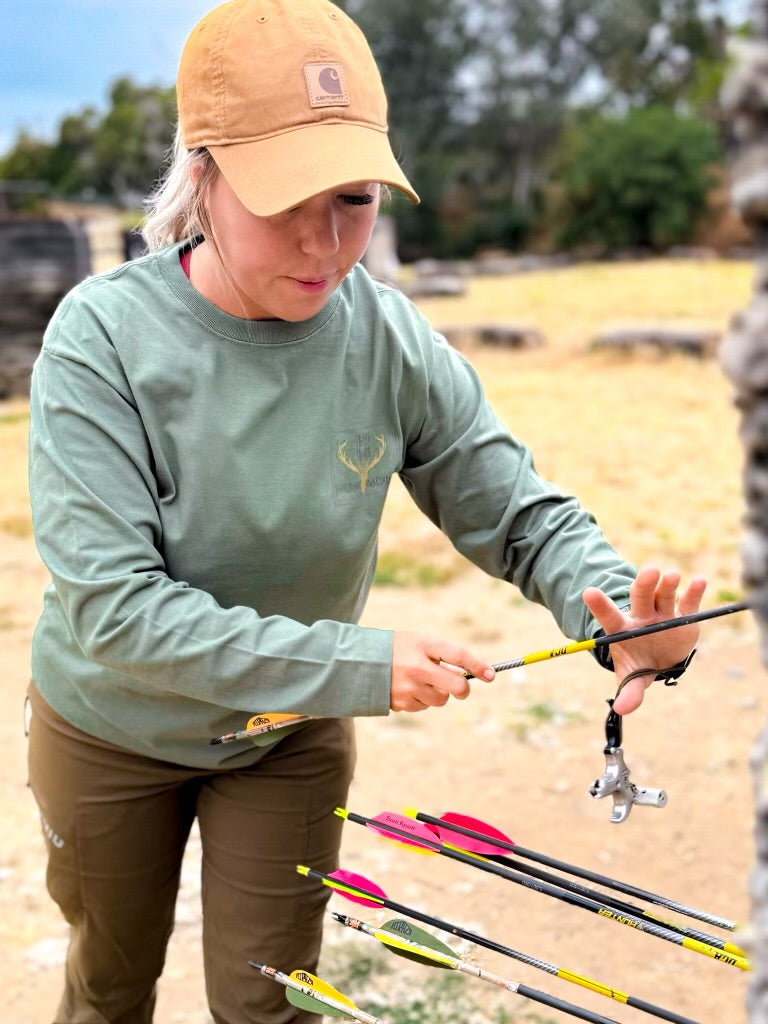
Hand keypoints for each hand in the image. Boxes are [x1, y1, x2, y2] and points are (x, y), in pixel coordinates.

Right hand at [390, 632, 494, 711]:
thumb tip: (471, 673)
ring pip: (442, 699)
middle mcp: (417, 666)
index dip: (478, 665)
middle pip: (457, 685)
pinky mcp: (402, 703)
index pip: (458, 655)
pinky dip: (422, 699)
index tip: (491, 675)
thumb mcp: (419, 642)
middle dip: (463, 688)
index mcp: (423, 644)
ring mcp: (409, 687)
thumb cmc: (398, 648)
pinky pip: (424, 706)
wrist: (360, 662)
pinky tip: (409, 688)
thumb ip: (443, 654)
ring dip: (439, 693)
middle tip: (461, 687)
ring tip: (423, 681)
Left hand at [582, 566, 705, 714]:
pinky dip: (694, 592)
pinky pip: (688, 602)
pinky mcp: (684, 616)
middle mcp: (642, 616)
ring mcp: (662, 613)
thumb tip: (621, 709)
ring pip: (663, 595)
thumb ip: (629, 692)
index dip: (599, 605)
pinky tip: (701, 581)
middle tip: (649, 572)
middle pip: (640, 597)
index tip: (588, 592)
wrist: (660, 658)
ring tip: (672, 575)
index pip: (608, 615)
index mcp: (623, 628)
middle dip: (644, 584)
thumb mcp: (632, 678)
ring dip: (668, 585)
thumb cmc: (639, 663)